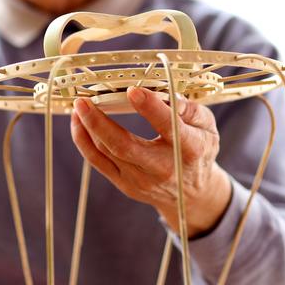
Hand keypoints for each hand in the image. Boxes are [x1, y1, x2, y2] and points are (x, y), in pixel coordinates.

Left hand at [70, 86, 231, 236]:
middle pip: (125, 146)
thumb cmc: (199, 150)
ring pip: (105, 153)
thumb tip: (164, 93)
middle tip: (83, 101)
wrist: (194, 193)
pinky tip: (79, 123)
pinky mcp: (125, 185)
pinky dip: (84, 142)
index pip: (168, 126)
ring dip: (87, 129)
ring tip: (78, 107)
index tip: (133, 91)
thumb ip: (189, 108)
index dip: (150, 108)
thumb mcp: (207, 126)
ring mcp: (141, 180)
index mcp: (189, 148)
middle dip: (99, 122)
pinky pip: (98, 162)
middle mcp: (162, 168)